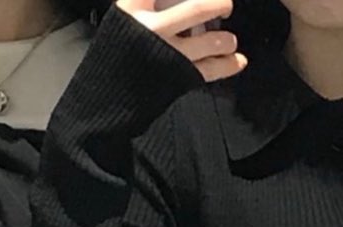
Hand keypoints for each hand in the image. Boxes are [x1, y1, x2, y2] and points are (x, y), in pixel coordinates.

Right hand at [114, 0, 246, 81]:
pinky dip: (228, 64)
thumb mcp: (124, 18)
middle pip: (198, 7)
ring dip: (226, 39)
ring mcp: (167, 53)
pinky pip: (211, 68)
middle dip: (219, 3)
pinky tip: (238, 60)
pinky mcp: (177, 77)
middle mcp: (152, 27)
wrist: (104, 101)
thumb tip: (186, 3)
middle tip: (225, 4)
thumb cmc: (115, 55)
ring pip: (210, 39)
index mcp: (133, 6)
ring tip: (228, 41)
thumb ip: (148, 3)